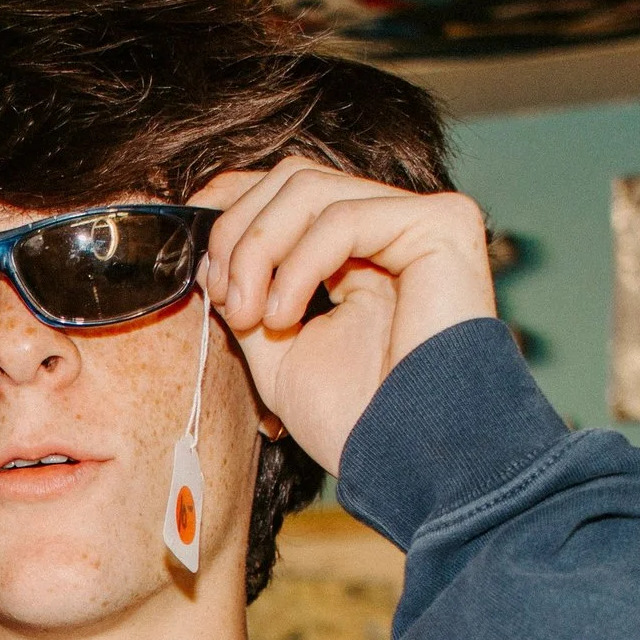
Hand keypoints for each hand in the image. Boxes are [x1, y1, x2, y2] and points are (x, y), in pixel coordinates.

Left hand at [196, 159, 497, 474]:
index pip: (291, 192)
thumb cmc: (355, 420)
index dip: (236, 204)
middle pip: (294, 178)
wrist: (408, 462)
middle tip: (226, 301)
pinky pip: (343, 217)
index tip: (196, 245)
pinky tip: (286, 318)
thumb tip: (207, 254)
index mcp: (362, 255)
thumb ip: (248, 294)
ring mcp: (422, 221)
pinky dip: (298, 265)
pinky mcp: (443, 224)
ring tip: (252, 318)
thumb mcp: (277, 350)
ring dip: (259, 251)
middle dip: (240, 233)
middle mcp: (395, 228)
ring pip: (310, 188)